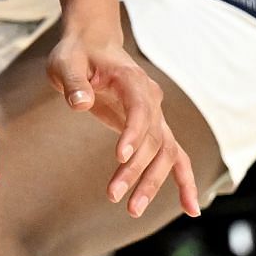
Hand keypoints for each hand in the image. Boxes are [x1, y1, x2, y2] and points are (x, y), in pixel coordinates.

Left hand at [47, 21, 201, 219]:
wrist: (93, 45)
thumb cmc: (77, 54)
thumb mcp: (65, 63)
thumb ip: (73, 82)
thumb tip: (80, 103)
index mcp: (132, 80)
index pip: (140, 109)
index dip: (134, 133)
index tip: (120, 156)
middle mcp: (151, 99)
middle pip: (153, 138)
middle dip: (136, 170)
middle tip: (114, 196)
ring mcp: (155, 114)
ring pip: (165, 152)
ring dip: (152, 182)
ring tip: (133, 210)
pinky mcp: (152, 128)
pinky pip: (174, 156)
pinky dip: (184, 181)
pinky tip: (190, 209)